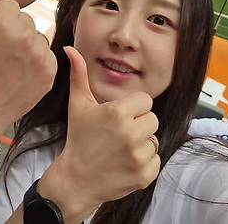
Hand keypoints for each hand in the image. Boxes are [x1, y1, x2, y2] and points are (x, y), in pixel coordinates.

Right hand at [0, 0, 56, 134]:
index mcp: (3, 20)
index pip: (10, 8)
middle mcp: (25, 34)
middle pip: (26, 21)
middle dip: (14, 32)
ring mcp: (39, 54)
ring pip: (38, 38)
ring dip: (27, 47)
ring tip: (9, 64)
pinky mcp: (49, 71)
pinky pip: (48, 56)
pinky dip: (38, 63)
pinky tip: (20, 73)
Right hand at [38, 47, 159, 222]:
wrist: (76, 179)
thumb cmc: (78, 138)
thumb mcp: (78, 104)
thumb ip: (78, 74)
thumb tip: (70, 49)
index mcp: (117, 113)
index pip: (145, 101)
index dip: (133, 108)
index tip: (118, 117)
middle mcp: (130, 133)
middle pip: (152, 119)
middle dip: (138, 124)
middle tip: (119, 133)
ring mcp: (138, 156)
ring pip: (154, 140)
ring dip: (141, 143)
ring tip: (121, 148)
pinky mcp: (144, 175)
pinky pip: (156, 160)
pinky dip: (144, 162)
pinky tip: (126, 162)